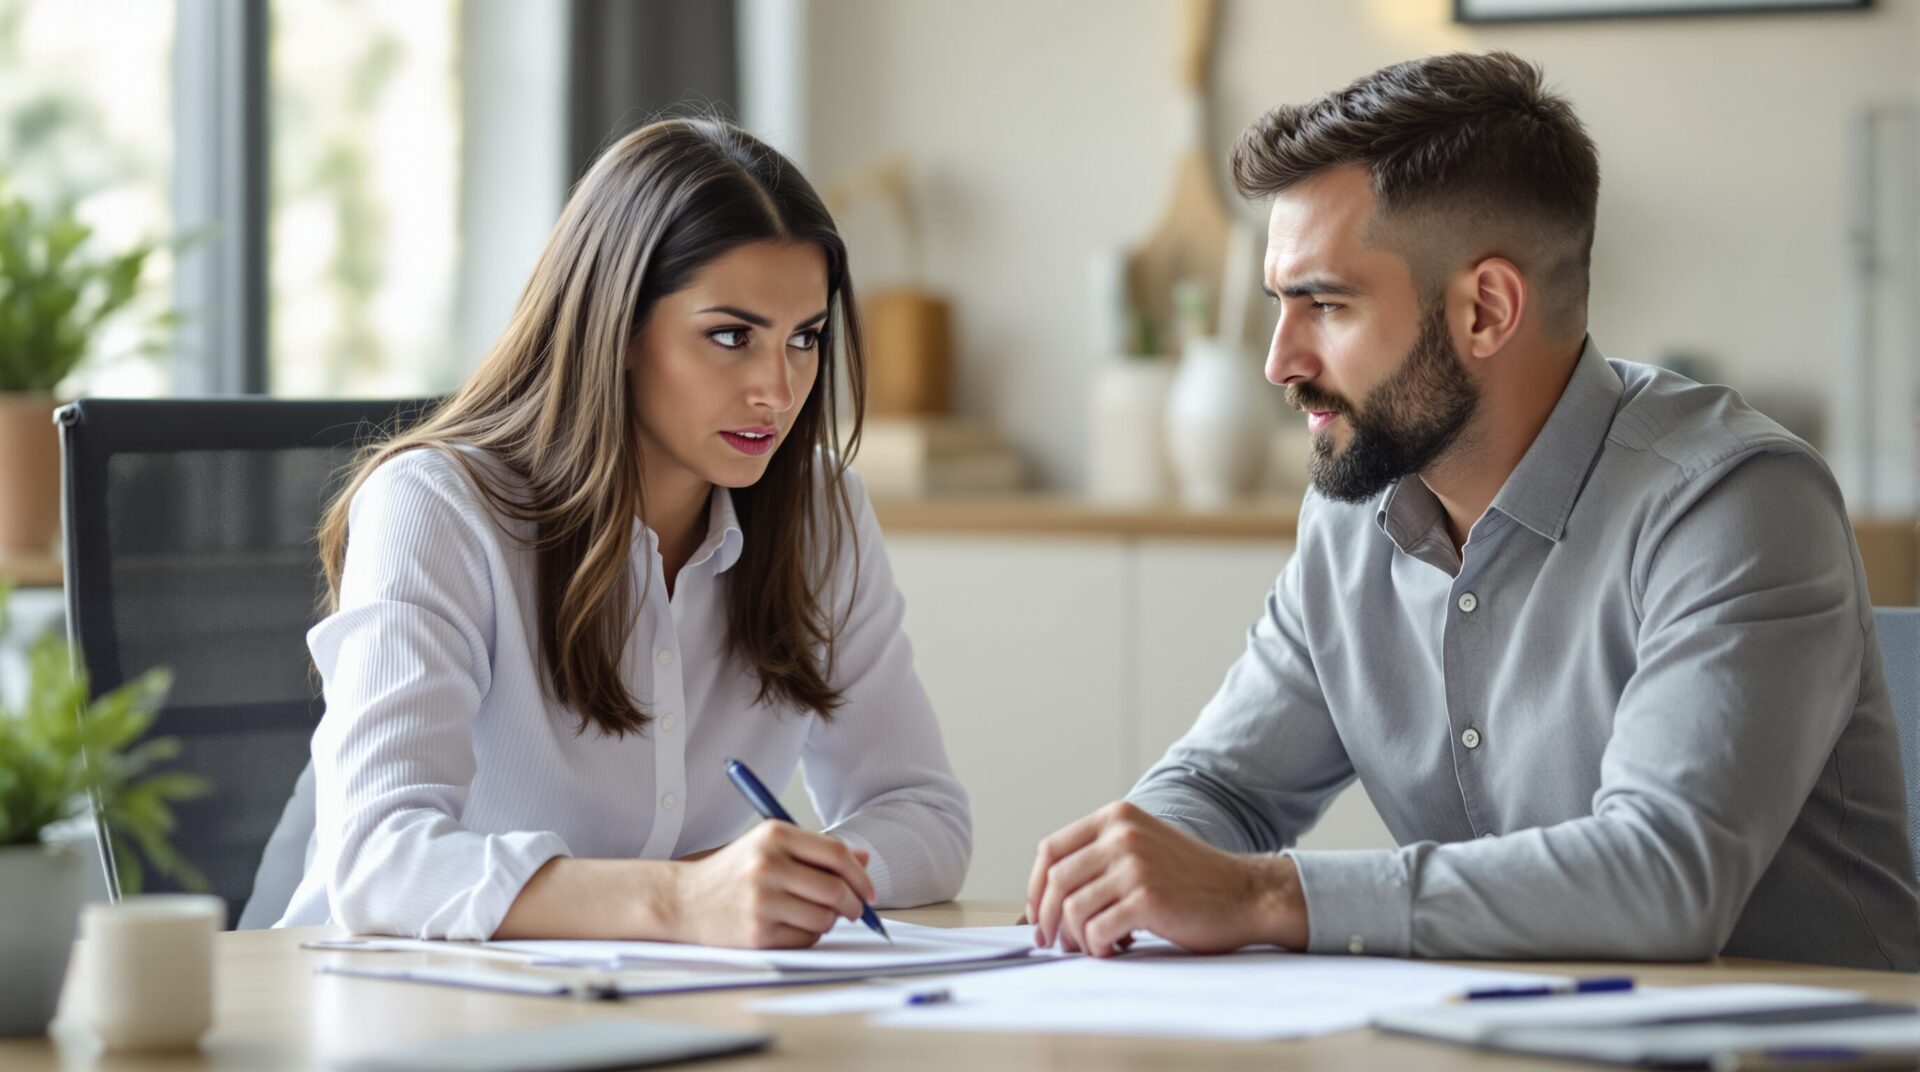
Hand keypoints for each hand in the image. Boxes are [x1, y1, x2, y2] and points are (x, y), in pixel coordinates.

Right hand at [667, 822, 875, 948]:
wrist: (683, 899)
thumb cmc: (732, 872)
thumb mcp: (770, 846)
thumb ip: (817, 851)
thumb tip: (864, 860)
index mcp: (775, 834)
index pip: (836, 855)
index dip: (861, 876)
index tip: (868, 891)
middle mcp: (768, 864)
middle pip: (836, 889)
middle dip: (854, 904)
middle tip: (855, 910)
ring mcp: (762, 900)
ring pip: (825, 918)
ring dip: (829, 921)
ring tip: (815, 915)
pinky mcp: (757, 932)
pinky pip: (805, 938)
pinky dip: (808, 935)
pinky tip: (792, 926)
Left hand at [1026, 801, 1308, 956]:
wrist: (1246, 894)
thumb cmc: (1192, 881)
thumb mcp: (1143, 848)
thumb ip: (1101, 857)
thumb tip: (1047, 897)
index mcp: (1116, 818)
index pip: (1050, 850)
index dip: (1035, 888)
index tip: (1037, 915)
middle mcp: (1121, 834)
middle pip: (1055, 882)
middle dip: (1048, 919)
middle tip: (1056, 943)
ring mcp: (1134, 864)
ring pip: (1072, 910)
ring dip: (1077, 938)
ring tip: (1097, 946)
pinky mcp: (1147, 897)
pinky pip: (1096, 931)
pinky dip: (1099, 948)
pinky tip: (1118, 949)